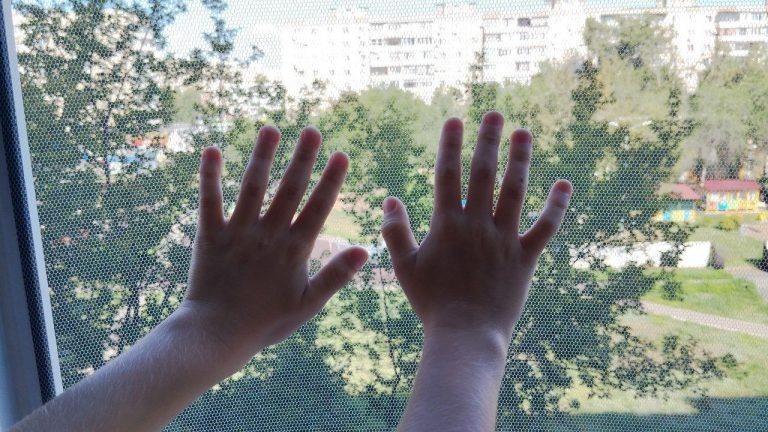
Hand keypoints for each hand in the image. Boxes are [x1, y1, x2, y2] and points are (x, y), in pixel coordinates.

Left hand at [181, 126, 367, 370]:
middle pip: (289, 189)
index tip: (341, 154)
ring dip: (262, 156)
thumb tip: (365, 250)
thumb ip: (335, 276)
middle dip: (302, 158)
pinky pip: (209, 200)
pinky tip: (212, 150)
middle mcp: (267, 234)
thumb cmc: (266, 322)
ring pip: (252, 187)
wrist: (217, 334)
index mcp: (293, 250)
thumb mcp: (308, 305)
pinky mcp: (210, 235)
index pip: (317, 208)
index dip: (330, 180)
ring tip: (271, 129)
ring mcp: (238, 232)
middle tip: (312, 130)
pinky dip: (210, 176)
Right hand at [381, 112, 570, 345]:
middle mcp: (477, 225)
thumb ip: (395, 232)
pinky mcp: (526, 257)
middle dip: (488, 141)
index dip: (451, 146)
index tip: (455, 120)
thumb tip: (390, 199)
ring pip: (515, 191)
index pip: (448, 175)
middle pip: (484, 174)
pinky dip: (556, 206)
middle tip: (495, 114)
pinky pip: (545, 228)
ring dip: (520, 159)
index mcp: (447, 225)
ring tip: (524, 133)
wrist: (466, 335)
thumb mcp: (405, 267)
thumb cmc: (432, 303)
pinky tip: (565, 184)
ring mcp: (504, 240)